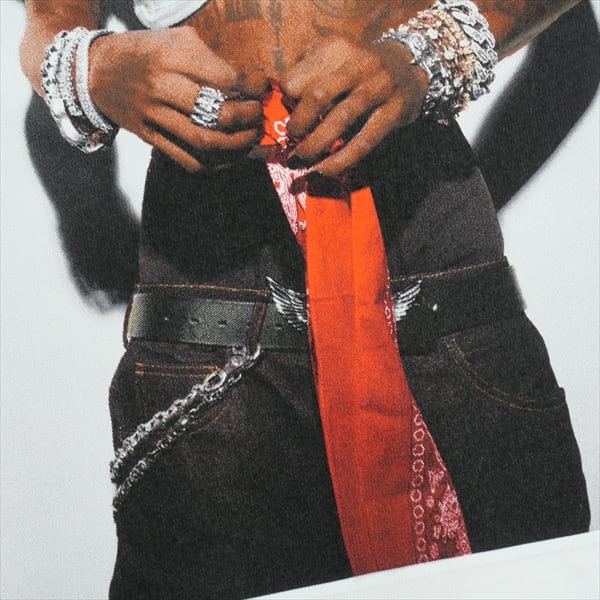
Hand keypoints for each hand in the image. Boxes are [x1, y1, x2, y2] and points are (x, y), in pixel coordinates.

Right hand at [88, 27, 267, 170]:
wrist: (95, 71)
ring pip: (205, 141)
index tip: (261, 88)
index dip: (251, 87)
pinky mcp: (148, 137)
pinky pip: (186, 159)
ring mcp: (154, 115)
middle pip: (218, 114)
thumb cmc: (144, 53)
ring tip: (249, 139)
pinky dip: (212, 165)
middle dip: (247, 119)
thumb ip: (212, 60)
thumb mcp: (176, 41)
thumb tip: (249, 83)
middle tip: (258, 117)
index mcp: (173, 56)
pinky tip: (227, 158)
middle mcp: (163, 87)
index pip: (224, 78)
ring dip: (236, 145)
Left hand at [281, 35, 427, 175]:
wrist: (410, 68)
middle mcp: (359, 63)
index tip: (287, 114)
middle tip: (290, 142)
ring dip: (315, 145)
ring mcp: (378, 86)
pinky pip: (363, 141)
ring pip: (340, 119)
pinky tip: (324, 171)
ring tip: (299, 161)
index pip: (298, 78)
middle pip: (318, 96)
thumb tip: (284, 105)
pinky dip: (341, 160)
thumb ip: (306, 73)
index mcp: (335, 48)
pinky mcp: (394, 111)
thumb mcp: (332, 57)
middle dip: (298, 125)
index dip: (287, 102)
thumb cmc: (358, 70)